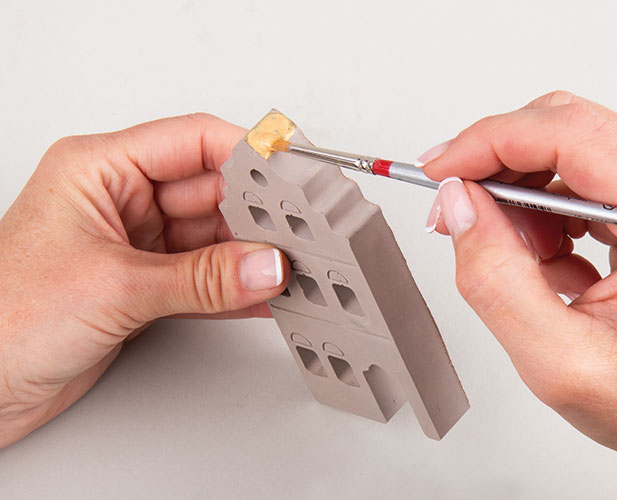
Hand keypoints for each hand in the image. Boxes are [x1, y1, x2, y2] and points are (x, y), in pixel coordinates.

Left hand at [0, 114, 288, 447]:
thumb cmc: (1, 321)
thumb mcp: (114, 286)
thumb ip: (201, 278)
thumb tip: (265, 265)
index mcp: (98, 170)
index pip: (191, 142)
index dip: (247, 150)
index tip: (291, 164)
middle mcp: (120, 202)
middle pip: (210, 192)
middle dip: (258, 213)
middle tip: (304, 228)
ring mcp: (136, 246)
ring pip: (213, 239)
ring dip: (252, 256)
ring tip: (293, 265)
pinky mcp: (145, 287)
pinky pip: (205, 279)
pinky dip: (236, 289)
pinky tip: (265, 294)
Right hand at [421, 91, 616, 498]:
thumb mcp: (559, 362)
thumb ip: (495, 281)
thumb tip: (458, 206)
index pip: (572, 136)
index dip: (490, 142)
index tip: (440, 167)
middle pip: (569, 128)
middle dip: (496, 166)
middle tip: (457, 209)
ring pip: (570, 150)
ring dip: (522, 198)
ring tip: (522, 262)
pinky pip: (584, 178)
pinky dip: (546, 213)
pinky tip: (552, 263)